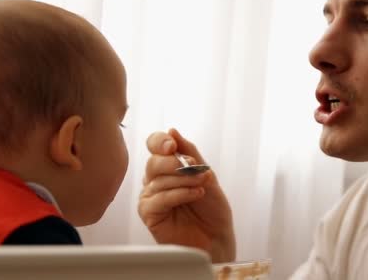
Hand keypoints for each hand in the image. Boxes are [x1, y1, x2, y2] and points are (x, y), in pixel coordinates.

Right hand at [138, 128, 235, 262]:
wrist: (217, 236)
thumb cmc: (211, 208)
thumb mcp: (206, 173)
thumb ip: (189, 152)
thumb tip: (172, 130)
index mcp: (167, 167)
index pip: (154, 145)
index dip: (159, 141)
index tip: (172, 145)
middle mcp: (155, 180)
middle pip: (153, 162)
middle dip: (175, 164)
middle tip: (195, 169)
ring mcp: (151, 197)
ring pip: (158, 180)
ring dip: (184, 181)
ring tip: (202, 186)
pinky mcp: (149, 214)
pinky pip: (158, 198)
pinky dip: (179, 194)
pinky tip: (195, 195)